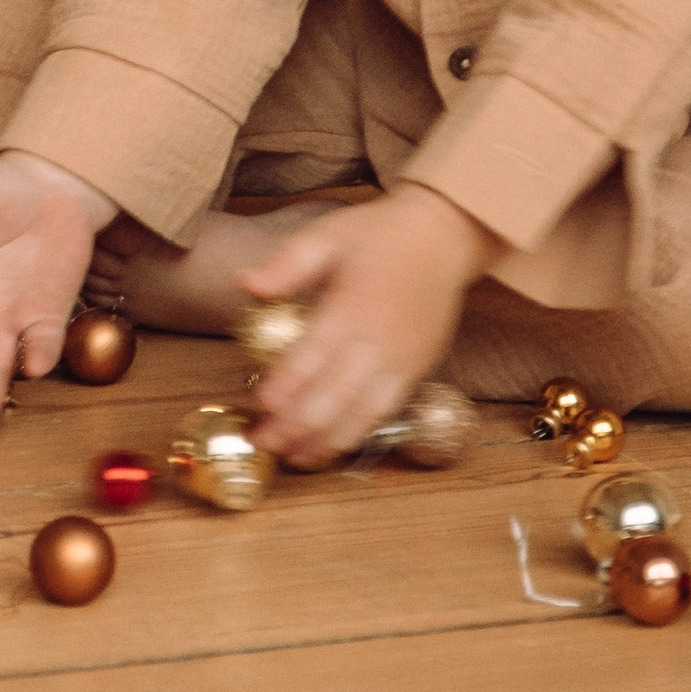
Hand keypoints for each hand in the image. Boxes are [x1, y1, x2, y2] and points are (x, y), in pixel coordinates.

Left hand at [241, 183, 502, 467]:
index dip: (287, 384)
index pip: (315, 355)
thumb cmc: (378, 235)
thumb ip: (288, 263)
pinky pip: (385, 412)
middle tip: (263, 441)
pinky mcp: (417, 372)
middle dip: (297, 425)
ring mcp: (403, 361)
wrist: (443, 237)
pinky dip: (357, 434)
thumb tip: (247, 286)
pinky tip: (332, 446)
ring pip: (363, 414)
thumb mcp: (328, 234)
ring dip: (326, 440)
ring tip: (293, 457)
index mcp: (355, 304)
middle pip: (336, 395)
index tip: (259, 404)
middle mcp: (381, 340)